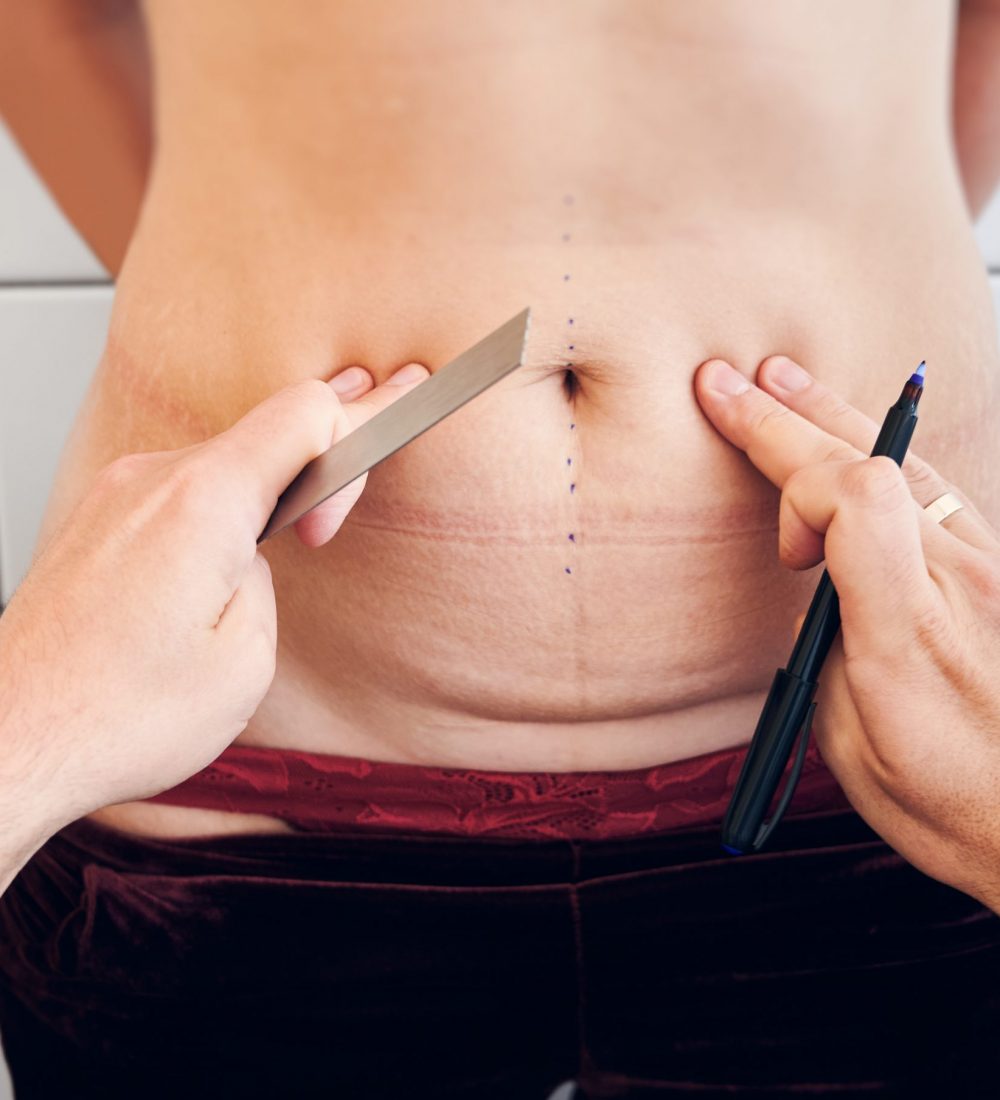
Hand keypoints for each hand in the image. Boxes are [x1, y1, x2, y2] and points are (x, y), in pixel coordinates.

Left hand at [0, 361, 427, 849]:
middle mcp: (153, 480)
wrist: (10, 740)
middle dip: (323, 447)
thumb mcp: (245, 661)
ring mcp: (116, 497)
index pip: (305, 412)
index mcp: (203, 502)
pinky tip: (227, 545)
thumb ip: (267, 581)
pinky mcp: (96, 522)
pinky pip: (177, 489)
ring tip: (297, 517)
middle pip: (264, 428)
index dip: (357, 431)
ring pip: (219, 460)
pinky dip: (218, 503)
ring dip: (266, 484)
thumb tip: (253, 553)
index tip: (373, 467)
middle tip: (378, 414)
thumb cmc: (113, 714)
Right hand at [694, 355, 999, 908]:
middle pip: (875, 461)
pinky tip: (856, 437)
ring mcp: (990, 569)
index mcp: (906, 631)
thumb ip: (826, 649)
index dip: (795, 484)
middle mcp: (960, 581)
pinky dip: (884, 454)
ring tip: (783, 383)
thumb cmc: (950, 804)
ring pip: (912, 463)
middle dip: (787, 416)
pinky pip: (939, 490)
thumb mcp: (849, 744)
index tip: (780, 550)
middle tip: (730, 381)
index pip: (859, 496)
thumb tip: (816, 592)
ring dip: (836, 418)